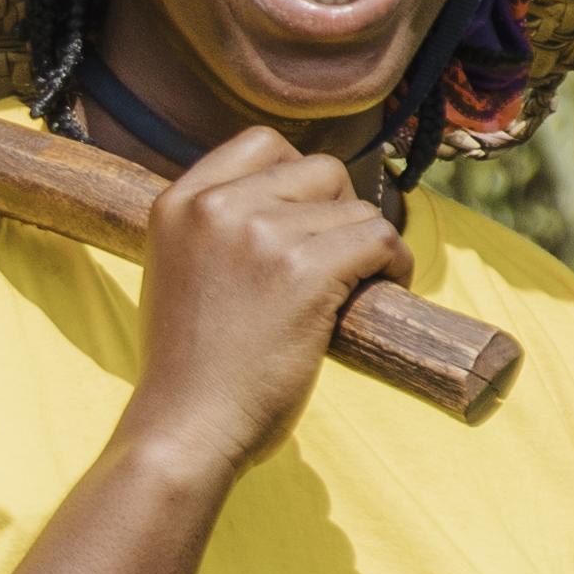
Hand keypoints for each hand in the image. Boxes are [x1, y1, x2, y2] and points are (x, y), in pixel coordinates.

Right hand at [121, 126, 404, 480]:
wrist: (184, 430)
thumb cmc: (188, 369)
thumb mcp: (178, 271)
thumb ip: (215, 229)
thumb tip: (288, 205)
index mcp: (178, 201)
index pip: (262, 143)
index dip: (299, 178)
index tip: (310, 219)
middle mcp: (216, 205)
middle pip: (318, 169)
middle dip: (341, 210)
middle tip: (341, 257)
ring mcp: (261, 234)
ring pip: (355, 207)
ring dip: (369, 245)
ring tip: (361, 285)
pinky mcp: (305, 269)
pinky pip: (379, 238)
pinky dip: (396, 263)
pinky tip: (388, 288)